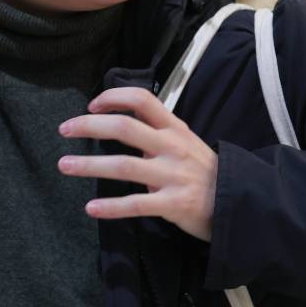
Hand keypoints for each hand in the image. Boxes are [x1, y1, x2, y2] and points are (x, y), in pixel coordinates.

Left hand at [57, 87, 217, 241]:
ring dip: (89, 165)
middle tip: (64, 129)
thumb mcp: (186, 142)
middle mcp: (172, 147)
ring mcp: (172, 176)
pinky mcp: (173, 204)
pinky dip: (111, 207)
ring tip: (64, 165)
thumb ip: (157, 132)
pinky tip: (91, 208)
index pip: (141, 100)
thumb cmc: (204, 172)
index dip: (113, 98)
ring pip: (123, 166)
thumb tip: (121, 124)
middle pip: (124, 128)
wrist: (240, 203)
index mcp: (174, 128)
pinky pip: (136, 205)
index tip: (91, 105)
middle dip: (89, 126)